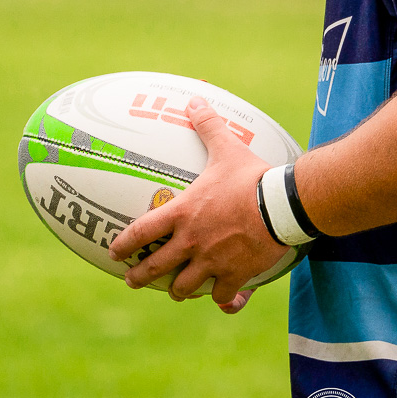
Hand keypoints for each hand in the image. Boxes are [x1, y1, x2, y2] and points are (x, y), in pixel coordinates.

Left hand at [106, 97, 289, 308]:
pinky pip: (222, 295)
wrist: (282, 205)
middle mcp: (191, 241)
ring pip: (184, 287)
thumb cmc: (251, 176)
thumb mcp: (226, 148)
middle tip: (132, 280)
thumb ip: (208, 126)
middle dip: (139, 277)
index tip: (114, 252)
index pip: (141, 233)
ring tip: (177, 291)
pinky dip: (221, 298)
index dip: (123, 245)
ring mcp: (212, 262)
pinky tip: (221, 298)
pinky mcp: (235, 275)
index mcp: (182, 213)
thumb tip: (195, 100)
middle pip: (156, 268)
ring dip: (178, 290)